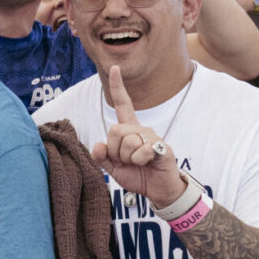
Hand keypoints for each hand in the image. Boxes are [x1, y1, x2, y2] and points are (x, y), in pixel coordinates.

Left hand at [91, 65, 187, 206]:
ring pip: (126, 142)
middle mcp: (140, 129)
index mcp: (129, 130)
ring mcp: (152, 136)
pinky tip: (148, 163)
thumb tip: (97, 145)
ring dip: (127, 158)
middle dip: (115, 151)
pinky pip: (141, 151)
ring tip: (138, 163)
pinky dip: (139, 161)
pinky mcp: (161, 146)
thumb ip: (102, 157)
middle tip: (126, 160)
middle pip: (115, 130)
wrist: (159, 190)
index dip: (118, 87)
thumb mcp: (113, 169)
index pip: (122, 104)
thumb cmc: (138, 175)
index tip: (115, 68)